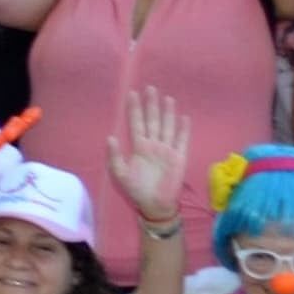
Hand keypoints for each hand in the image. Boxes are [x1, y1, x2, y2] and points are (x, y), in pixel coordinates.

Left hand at [106, 86, 191, 231]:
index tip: (131, 94)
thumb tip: (110, 137)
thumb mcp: (120, 174)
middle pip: (152, 120)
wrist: (155, 204)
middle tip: (150, 88)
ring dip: (167, 113)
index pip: (136, 123)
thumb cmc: (137, 190)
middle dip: (151, 105)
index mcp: (139, 147)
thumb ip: (115, 156)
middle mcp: (153, 145)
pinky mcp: (179, 157)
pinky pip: (181, 140)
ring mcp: (167, 149)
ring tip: (167, 98)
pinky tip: (184, 117)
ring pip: (167, 126)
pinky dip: (183, 129)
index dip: (134, 109)